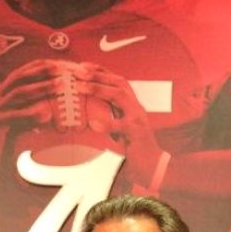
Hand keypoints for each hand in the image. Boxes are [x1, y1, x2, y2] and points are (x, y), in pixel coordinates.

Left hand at [61, 62, 162, 182]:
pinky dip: (107, 124)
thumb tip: (91, 109)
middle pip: (118, 82)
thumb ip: (111, 114)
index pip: (116, 80)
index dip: (100, 71)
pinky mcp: (137, 134)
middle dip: (97, 74)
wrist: (153, 165)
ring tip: (80, 87)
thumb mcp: (121, 126)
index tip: (82, 66)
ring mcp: (138, 119)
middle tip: (77, 71)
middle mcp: (136, 107)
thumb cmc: (134, 146)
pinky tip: (93, 123)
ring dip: (98, 89)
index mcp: (132, 104)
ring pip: (119, 96)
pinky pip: (122, 126)